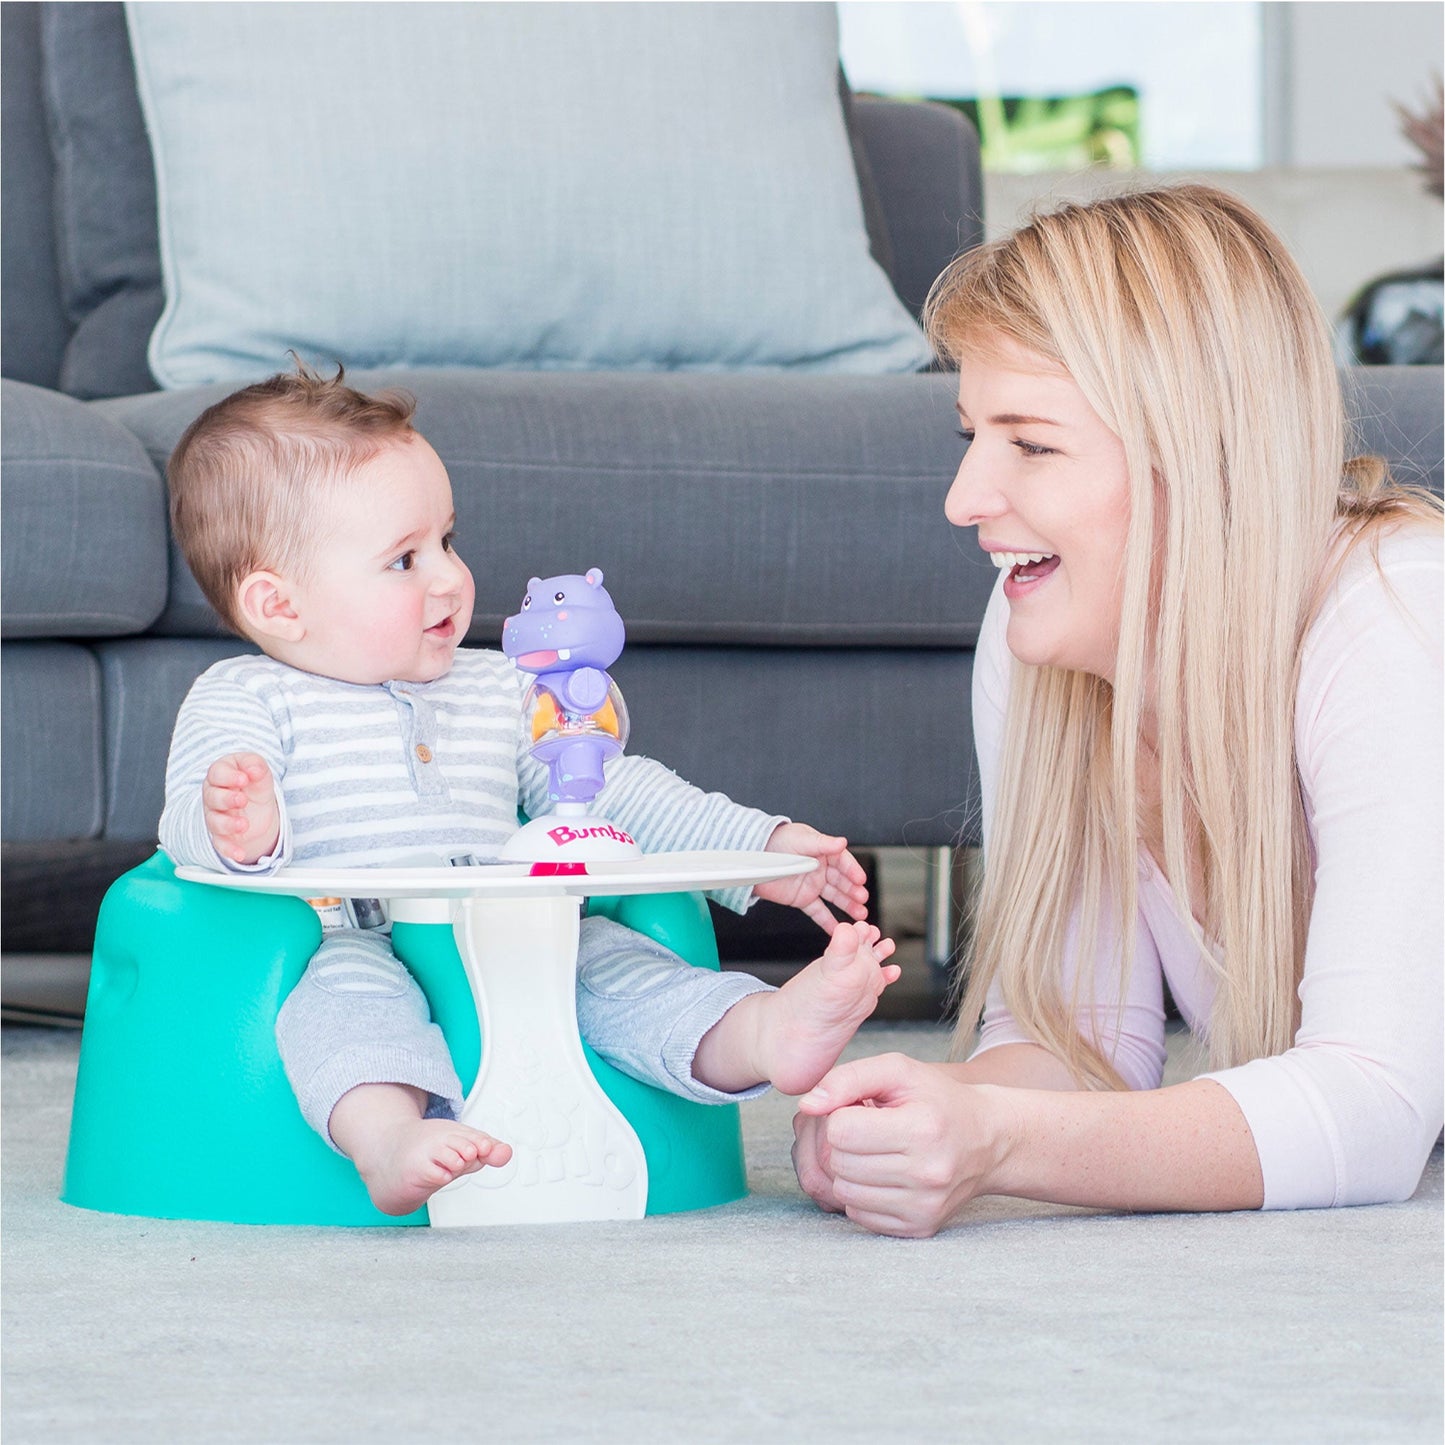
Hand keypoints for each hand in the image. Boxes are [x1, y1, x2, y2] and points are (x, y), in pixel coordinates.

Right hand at [203, 752, 280, 864]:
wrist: (257, 809)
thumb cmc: (253, 785)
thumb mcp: (259, 772)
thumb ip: (256, 765)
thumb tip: (254, 770)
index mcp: (221, 775)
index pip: (217, 773)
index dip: (228, 776)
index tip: (244, 779)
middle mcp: (214, 796)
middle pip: (212, 797)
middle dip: (226, 799)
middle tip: (243, 800)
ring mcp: (216, 816)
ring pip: (214, 821)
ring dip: (228, 824)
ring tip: (244, 825)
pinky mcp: (222, 835)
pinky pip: (220, 844)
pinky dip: (229, 850)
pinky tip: (240, 854)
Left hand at [757, 822, 868, 934]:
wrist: (753, 856)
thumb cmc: (777, 841)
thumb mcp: (801, 839)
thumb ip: (823, 843)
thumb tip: (842, 842)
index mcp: (823, 852)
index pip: (843, 862)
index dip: (852, 871)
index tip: (861, 880)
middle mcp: (821, 869)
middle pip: (842, 881)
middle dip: (853, 891)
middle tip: (862, 899)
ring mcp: (813, 885)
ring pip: (834, 897)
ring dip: (848, 906)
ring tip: (860, 915)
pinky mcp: (802, 899)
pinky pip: (818, 912)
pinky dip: (827, 922)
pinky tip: (839, 929)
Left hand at [792, 1053, 1014, 1237]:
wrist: (988, 1140)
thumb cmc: (938, 1100)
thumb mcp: (898, 1071)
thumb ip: (847, 1078)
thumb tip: (807, 1105)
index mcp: (921, 1130)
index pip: (840, 1131)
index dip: (840, 1114)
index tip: (861, 1108)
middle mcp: (925, 1174)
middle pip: (838, 1162)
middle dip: (842, 1141)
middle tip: (866, 1128)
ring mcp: (923, 1206)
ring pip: (843, 1191)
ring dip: (848, 1168)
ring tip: (874, 1149)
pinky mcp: (919, 1227)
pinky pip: (858, 1215)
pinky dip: (860, 1193)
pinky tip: (881, 1173)